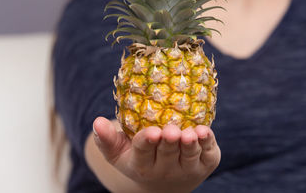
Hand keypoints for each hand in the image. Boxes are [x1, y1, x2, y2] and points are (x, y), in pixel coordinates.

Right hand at [92, 117, 220, 192]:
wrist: (165, 182)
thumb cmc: (138, 158)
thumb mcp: (118, 152)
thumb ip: (106, 139)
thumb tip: (97, 122)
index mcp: (142, 165)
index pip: (143, 152)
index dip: (147, 142)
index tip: (151, 133)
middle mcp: (165, 170)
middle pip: (167, 153)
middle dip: (169, 142)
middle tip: (170, 131)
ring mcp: (187, 169)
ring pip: (189, 156)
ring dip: (190, 145)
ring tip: (191, 134)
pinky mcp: (206, 164)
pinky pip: (208, 155)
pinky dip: (208, 144)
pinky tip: (205, 132)